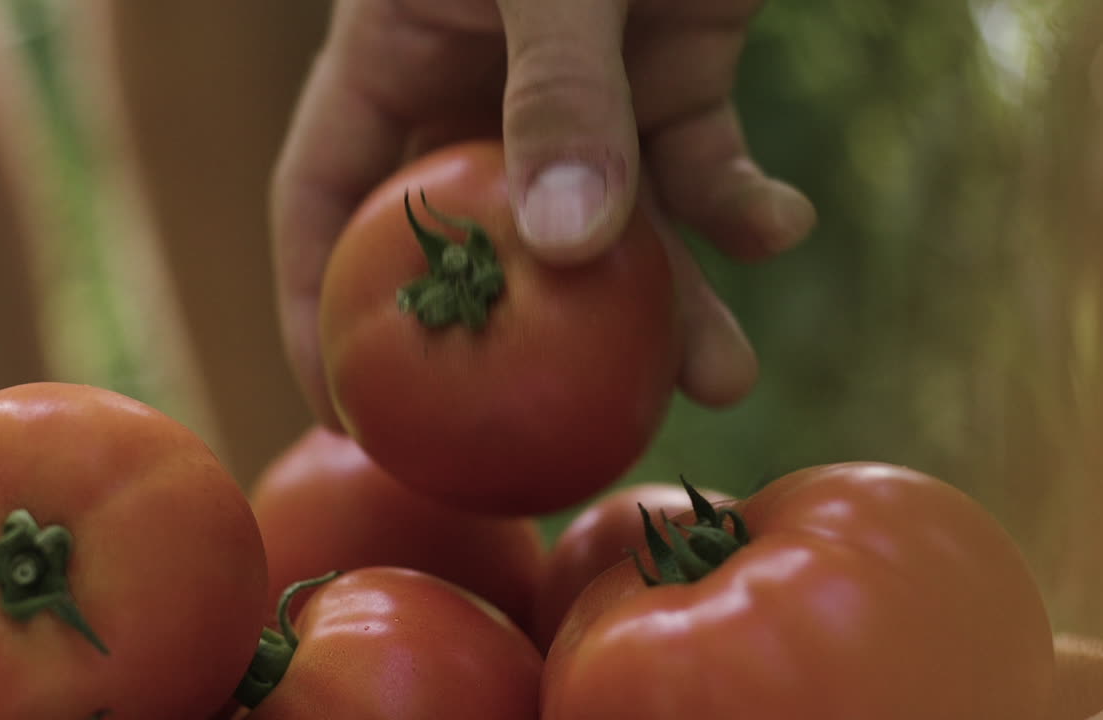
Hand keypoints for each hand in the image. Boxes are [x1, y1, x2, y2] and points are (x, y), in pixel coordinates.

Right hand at [271, 0, 815, 426]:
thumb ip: (560, 88)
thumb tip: (575, 250)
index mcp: (396, 50)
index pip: (326, 201)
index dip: (319, 313)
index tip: (347, 414)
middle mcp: (481, 84)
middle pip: (484, 245)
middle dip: (528, 343)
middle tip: (558, 443)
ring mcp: (585, 86)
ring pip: (611, 225)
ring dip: (671, 303)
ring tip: (724, 378)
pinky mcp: (679, 66)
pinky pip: (704, 163)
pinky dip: (745, 205)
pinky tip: (783, 225)